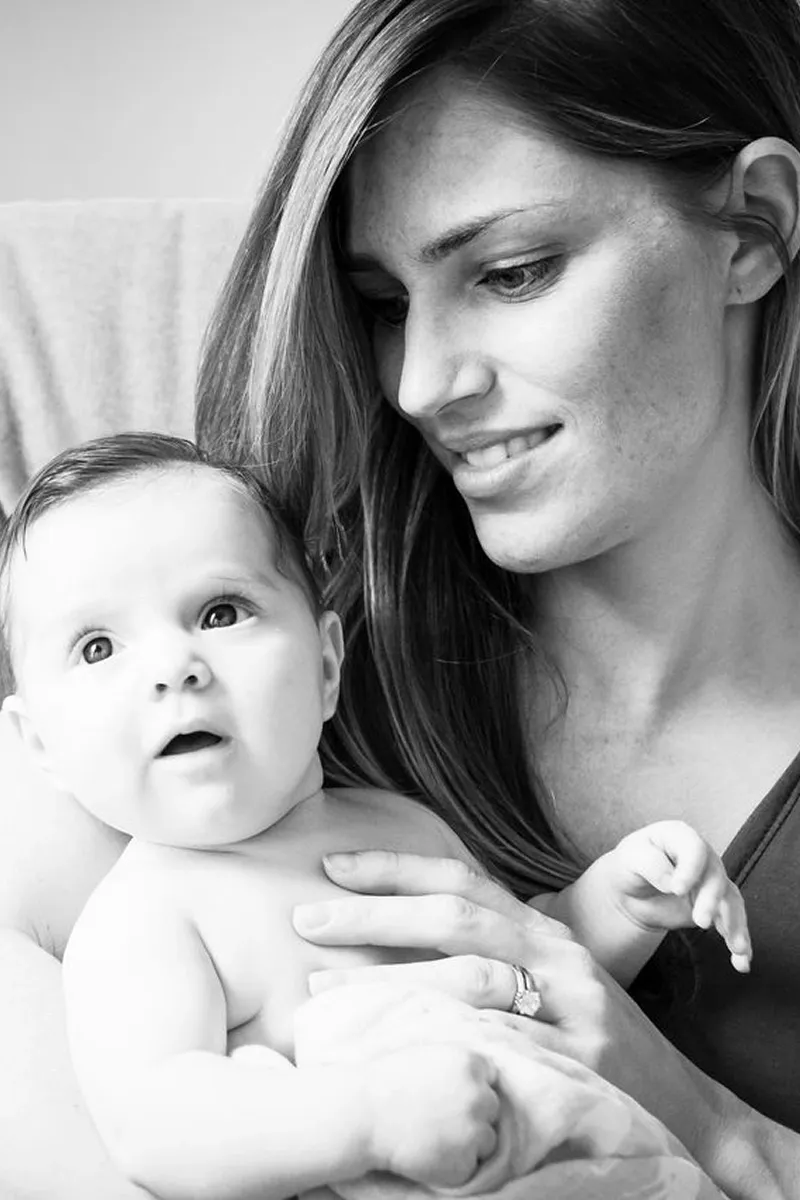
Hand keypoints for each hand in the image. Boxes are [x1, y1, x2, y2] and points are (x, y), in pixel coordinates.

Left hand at [291, 852, 726, 1166]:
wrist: (681, 1108)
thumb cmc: (602, 1038)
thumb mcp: (557, 979)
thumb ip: (500, 949)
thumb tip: (415, 926)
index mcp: (547, 933)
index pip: (463, 882)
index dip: (395, 868)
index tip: (332, 866)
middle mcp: (558, 961)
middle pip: (454, 920)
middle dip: (373, 916)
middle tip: (305, 920)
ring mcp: (569, 1016)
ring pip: (465, 981)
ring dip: (383, 983)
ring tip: (320, 992)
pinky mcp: (572, 1071)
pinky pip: (490, 1051)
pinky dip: (432, 1046)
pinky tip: (382, 1050)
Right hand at [365, 1043, 498, 1186]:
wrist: (364, 1116)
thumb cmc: (388, 1082)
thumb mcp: (428, 1055)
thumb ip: (458, 1064)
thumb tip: (482, 1075)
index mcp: (472, 1063)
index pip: (491, 1078)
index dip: (474, 1088)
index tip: (454, 1095)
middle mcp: (479, 1095)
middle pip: (492, 1109)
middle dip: (473, 1115)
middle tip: (441, 1119)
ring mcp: (474, 1131)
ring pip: (487, 1140)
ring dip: (468, 1142)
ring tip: (435, 1137)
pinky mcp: (464, 1164)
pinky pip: (470, 1166)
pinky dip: (454, 1165)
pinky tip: (430, 1153)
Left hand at [607, 821, 751, 970]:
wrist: (632, 888)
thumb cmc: (631, 865)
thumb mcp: (630, 858)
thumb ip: (649, 864)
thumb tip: (671, 882)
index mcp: (680, 836)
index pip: (694, 848)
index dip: (690, 868)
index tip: (677, 889)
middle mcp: (702, 856)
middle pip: (715, 877)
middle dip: (711, 900)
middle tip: (700, 922)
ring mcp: (711, 881)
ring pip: (730, 900)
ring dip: (735, 924)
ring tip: (736, 948)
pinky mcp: (716, 905)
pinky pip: (732, 921)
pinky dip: (739, 940)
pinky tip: (742, 961)